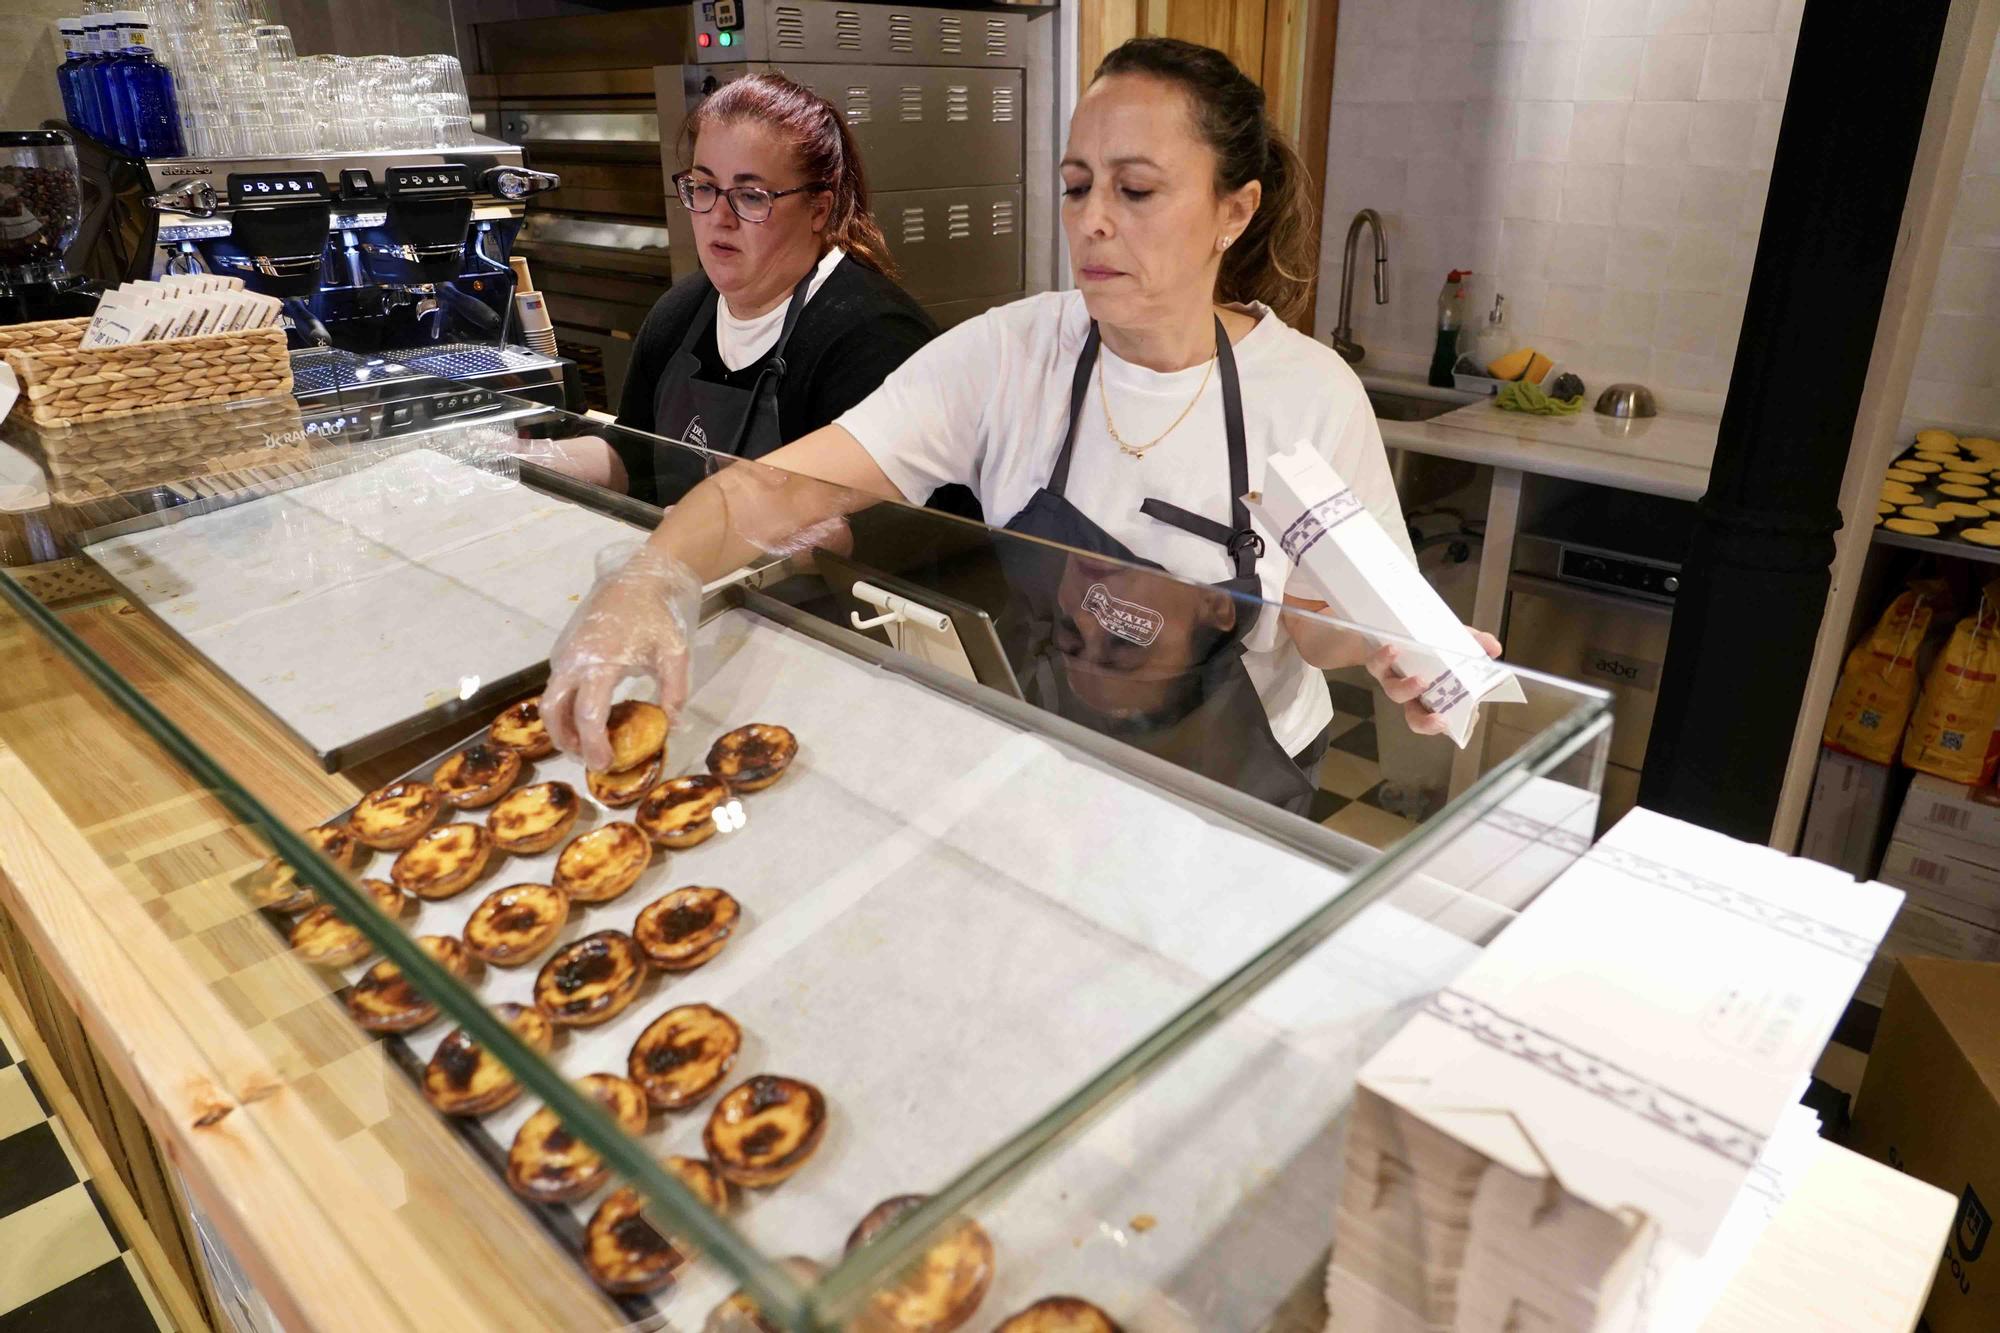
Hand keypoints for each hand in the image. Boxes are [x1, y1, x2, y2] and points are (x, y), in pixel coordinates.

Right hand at [541, 543, 701, 769]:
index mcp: (601, 662)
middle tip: (587, 758)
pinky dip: (564, 705)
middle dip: (564, 740)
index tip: (604, 763)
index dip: (594, 744)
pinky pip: (556, 684)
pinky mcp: (564, 648)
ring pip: (549, 698)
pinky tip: (588, 713)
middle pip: (552, 711)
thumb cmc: (658, 615)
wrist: (640, 577)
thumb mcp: (675, 653)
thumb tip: (672, 726)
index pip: (588, 714)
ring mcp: (565, 653)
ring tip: (586, 741)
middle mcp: (574, 660)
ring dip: (561, 725)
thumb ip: (674, 692)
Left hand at [1367, 628, 1501, 735]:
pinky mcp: (1376, 663)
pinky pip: (1377, 664)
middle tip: (1440, 720)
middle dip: (1426, 723)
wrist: (1386, 624)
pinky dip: (1385, 657)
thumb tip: (1495, 648)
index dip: (1444, 726)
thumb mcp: (1454, 639)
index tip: (1453, 725)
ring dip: (1409, 690)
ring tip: (1421, 681)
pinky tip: (1394, 650)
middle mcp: (1412, 693)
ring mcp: (1393, 679)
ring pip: (1396, 693)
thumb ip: (1475, 644)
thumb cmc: (1425, 639)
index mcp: (1433, 694)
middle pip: (1415, 718)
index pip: (1438, 719)